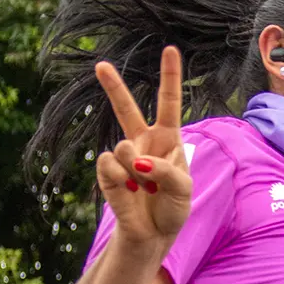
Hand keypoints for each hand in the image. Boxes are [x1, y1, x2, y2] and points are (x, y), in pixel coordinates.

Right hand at [94, 46, 191, 250]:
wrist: (153, 234)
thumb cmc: (173, 208)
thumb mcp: (183, 188)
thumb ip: (166, 170)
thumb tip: (137, 160)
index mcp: (168, 139)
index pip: (169, 103)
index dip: (169, 77)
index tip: (169, 49)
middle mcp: (143, 143)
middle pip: (126, 109)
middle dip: (113, 87)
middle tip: (100, 65)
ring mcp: (123, 157)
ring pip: (124, 148)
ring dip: (138, 171)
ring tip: (145, 188)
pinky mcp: (107, 173)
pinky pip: (110, 165)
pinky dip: (122, 180)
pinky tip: (130, 191)